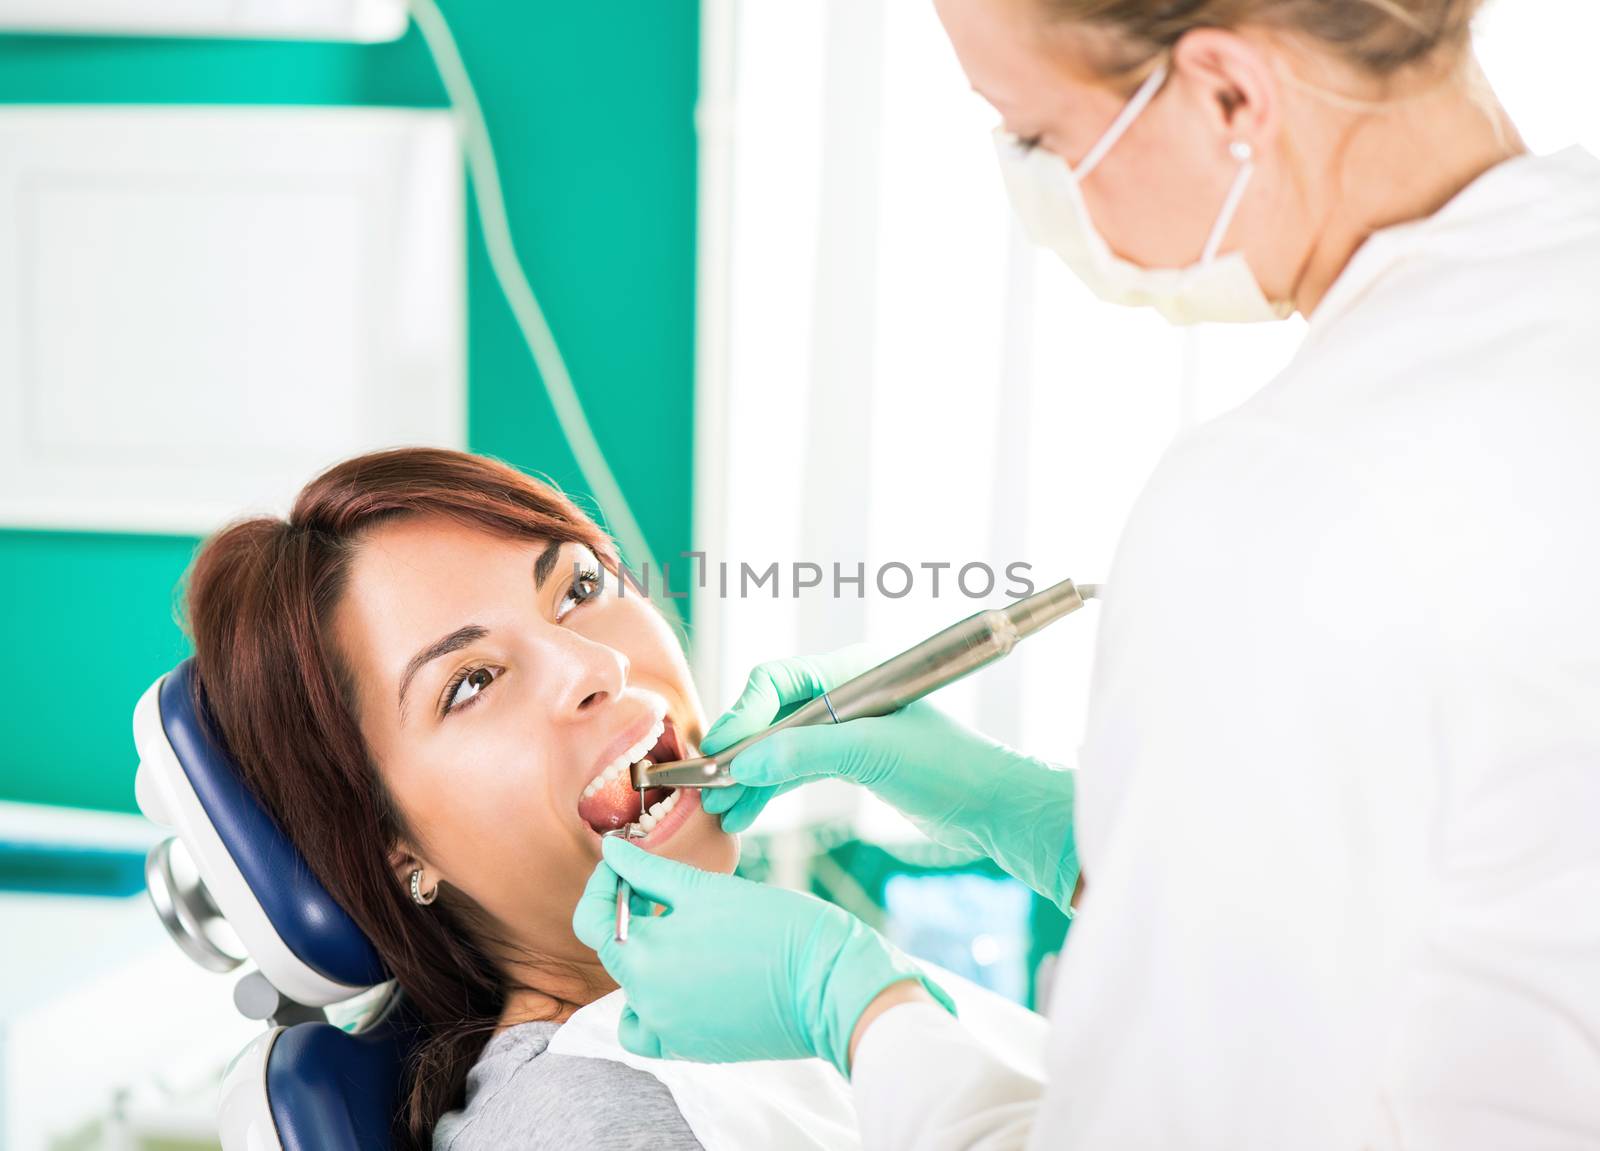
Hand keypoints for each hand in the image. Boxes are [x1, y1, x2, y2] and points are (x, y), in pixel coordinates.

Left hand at [572, 835, 955, 1075]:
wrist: (832, 986)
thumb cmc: (778, 929)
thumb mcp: (709, 889)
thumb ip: (650, 872)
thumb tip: (612, 851)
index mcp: (646, 956)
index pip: (593, 920)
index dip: (603, 886)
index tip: (623, 865)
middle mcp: (648, 1000)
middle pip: (614, 951)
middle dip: (630, 914)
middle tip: (661, 888)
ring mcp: (670, 1030)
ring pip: (631, 991)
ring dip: (643, 960)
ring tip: (679, 933)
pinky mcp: (695, 1047)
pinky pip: (652, 1029)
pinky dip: (655, 1006)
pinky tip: (685, 977)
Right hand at [702, 650, 1079, 910]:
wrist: (996, 807)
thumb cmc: (950, 767)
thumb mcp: (875, 754)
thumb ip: (807, 753)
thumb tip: (745, 762)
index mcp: (853, 671)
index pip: (778, 680)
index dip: (744, 713)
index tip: (720, 752)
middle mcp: (845, 692)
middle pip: (772, 713)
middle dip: (739, 749)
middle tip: (706, 784)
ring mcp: (846, 728)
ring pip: (780, 746)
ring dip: (749, 776)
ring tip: (718, 809)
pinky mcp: (851, 761)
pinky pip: (795, 769)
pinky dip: (769, 790)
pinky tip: (744, 813)